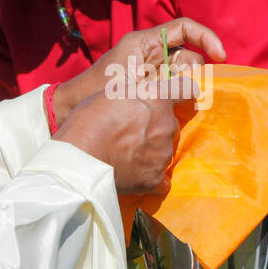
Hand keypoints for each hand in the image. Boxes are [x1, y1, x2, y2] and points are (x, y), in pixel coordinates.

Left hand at [53, 18, 225, 121]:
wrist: (74, 106)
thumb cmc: (98, 88)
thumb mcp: (133, 80)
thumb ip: (164, 82)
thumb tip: (195, 89)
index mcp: (146, 42)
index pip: (185, 28)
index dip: (206, 38)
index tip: (220, 56)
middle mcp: (152, 53)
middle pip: (189, 57)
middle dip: (196, 74)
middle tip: (192, 95)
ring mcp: (153, 71)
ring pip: (184, 76)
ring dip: (189, 90)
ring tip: (183, 107)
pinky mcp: (151, 89)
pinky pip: (175, 90)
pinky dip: (181, 99)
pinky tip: (179, 112)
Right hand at [54, 89, 186, 194]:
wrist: (82, 157)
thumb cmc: (90, 119)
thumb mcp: (112, 91)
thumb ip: (136, 92)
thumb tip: (146, 95)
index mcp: (157, 99)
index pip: (186, 89)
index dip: (183, 91)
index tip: (181, 94)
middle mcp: (167, 125)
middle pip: (171, 124)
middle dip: (157, 126)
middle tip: (132, 131)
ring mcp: (163, 154)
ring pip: (164, 149)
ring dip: (151, 150)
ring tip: (126, 154)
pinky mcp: (155, 178)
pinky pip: (161, 179)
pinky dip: (151, 176)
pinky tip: (136, 174)